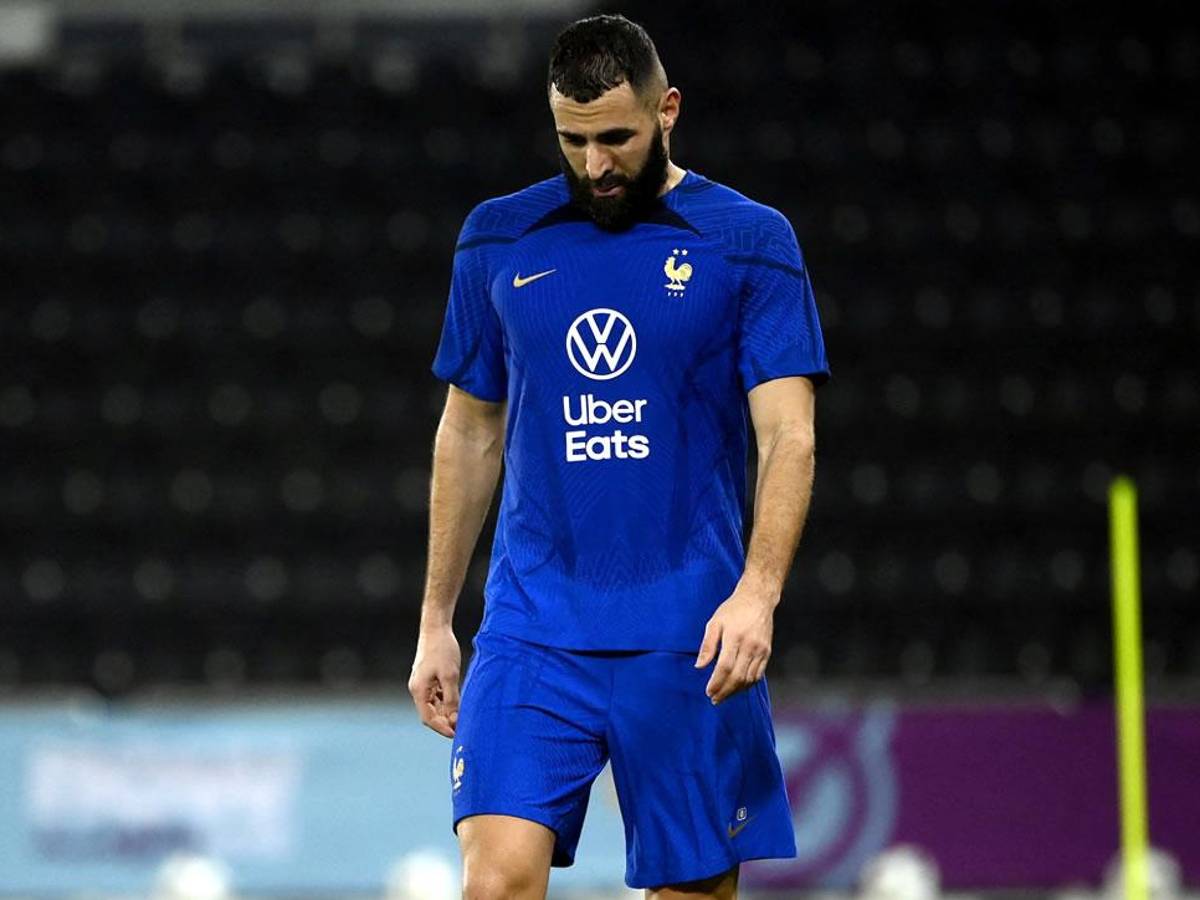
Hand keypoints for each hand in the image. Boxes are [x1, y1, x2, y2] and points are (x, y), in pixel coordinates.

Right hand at [408, 625, 461, 737]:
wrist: (436, 628)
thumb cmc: (442, 649)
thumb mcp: (450, 676)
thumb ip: (451, 698)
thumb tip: (454, 718)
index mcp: (419, 690)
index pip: (428, 718)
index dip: (442, 728)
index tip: (456, 735)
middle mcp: (417, 689)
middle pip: (430, 714)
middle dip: (445, 722)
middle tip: (463, 727)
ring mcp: (422, 683)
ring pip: (434, 705)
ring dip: (447, 712)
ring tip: (463, 716)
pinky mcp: (429, 678)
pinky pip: (437, 696)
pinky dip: (446, 701)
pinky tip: (458, 702)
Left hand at [694, 584, 775, 703]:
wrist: (758, 600)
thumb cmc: (733, 610)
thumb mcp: (715, 623)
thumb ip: (707, 645)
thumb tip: (699, 666)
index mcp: (734, 637)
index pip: (725, 667)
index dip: (717, 682)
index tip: (708, 692)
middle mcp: (750, 646)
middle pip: (738, 676)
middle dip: (725, 691)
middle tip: (715, 699)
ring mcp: (761, 650)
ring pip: (749, 678)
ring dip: (736, 691)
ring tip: (724, 695)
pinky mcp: (767, 652)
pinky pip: (758, 674)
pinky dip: (748, 684)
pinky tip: (738, 687)